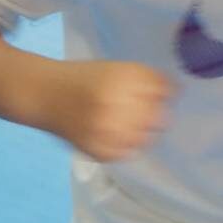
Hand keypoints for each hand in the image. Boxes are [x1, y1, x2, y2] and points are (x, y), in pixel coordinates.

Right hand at [36, 60, 172, 162]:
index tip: (157, 94)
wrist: (44, 95)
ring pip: (147, 138)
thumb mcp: (120, 68)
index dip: (165, 94)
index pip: (165, 92)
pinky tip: (114, 134)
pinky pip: (128, 153)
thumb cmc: (87, 79)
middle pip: (160, 117)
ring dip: (143, 131)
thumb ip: (151, 80)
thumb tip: (179, 94)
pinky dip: (127, 145)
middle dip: (155, 113)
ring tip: (125, 122)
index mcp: (124, 81)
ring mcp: (107, 133)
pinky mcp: (100, 152)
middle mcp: (116, 106)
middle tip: (137, 110)